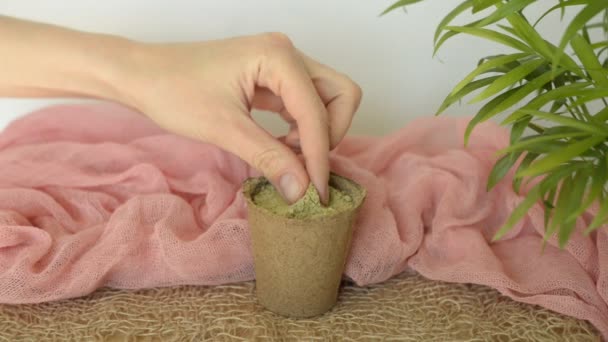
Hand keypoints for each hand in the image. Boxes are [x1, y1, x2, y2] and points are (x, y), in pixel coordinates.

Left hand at [123, 33, 361, 202]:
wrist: (141, 75)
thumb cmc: (173, 91)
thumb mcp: (224, 129)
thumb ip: (269, 158)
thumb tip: (303, 191)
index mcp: (278, 56)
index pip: (317, 112)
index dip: (319, 155)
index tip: (316, 193)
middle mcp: (286, 53)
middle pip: (340, 95)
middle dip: (330, 135)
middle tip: (306, 166)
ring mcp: (280, 63)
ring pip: (326, 99)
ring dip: (316, 133)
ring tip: (290, 160)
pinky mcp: (271, 76)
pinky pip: (304, 102)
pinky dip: (301, 128)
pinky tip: (281, 147)